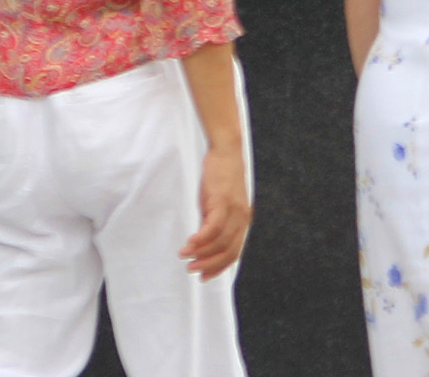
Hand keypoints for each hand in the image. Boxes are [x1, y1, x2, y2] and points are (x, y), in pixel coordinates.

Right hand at [181, 146, 251, 279]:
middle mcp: (242, 218)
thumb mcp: (220, 204)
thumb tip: (202, 243)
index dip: (219, 267)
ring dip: (200, 253)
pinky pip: (212, 228)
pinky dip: (200, 239)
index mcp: (243, 221)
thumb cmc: (221, 177)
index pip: (234, 252)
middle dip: (209, 265)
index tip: (205, 277)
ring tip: (185, 256)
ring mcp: (234, 210)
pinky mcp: (223, 201)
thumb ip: (215, 222)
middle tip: (192, 270)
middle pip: (228, 251)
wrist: (226, 151)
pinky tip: (189, 244)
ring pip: (219, 242)